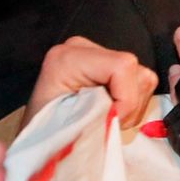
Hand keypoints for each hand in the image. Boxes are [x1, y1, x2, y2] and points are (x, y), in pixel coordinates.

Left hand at [24, 36, 157, 129]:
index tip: (113, 121)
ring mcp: (97, 53)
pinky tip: (112, 110)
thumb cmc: (46, 132)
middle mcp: (83, 48)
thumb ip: (98, 117)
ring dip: (132, 105)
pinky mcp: (107, 63)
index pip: (122, 66)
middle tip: (110, 123)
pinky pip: (138, 81)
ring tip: (109, 118)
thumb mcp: (69, 126)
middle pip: (136, 71)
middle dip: (130, 105)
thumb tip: (121, 118)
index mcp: (68, 59)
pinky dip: (131, 101)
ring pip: (142, 77)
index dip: (127, 98)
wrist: (37, 131)